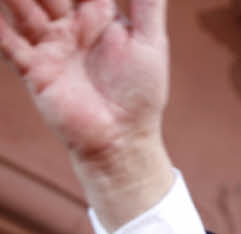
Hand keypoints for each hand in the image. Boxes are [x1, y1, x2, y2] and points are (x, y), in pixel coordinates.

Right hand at [0, 0, 173, 228]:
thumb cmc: (141, 93)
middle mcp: (70, 26)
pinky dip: (1, 28)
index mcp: (98, 16)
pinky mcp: (34, 69)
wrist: (122, 139)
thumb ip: (147, 5)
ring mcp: (50, 46)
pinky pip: (9, 44)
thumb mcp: (151, 43)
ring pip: (24, 8)